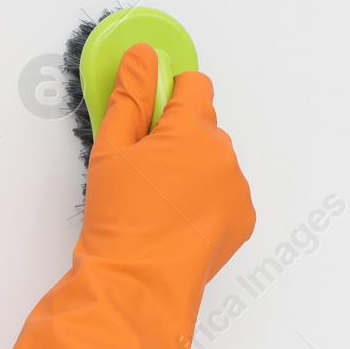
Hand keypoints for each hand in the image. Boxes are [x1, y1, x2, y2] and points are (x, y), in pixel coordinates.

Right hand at [0, 43, 255, 348]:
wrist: (136, 288)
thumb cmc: (119, 226)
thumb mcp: (110, 153)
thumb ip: (128, 97)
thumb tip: (139, 60)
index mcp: (194, 132)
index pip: (192, 84)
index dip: (164, 94)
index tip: (143, 108)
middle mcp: (225, 157)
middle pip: (201, 124)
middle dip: (173, 135)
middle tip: (137, 167)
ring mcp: (236, 191)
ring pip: (211, 160)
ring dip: (188, 168)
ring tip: (151, 200)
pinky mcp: (239, 220)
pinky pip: (220, 192)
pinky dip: (200, 199)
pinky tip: (170, 219)